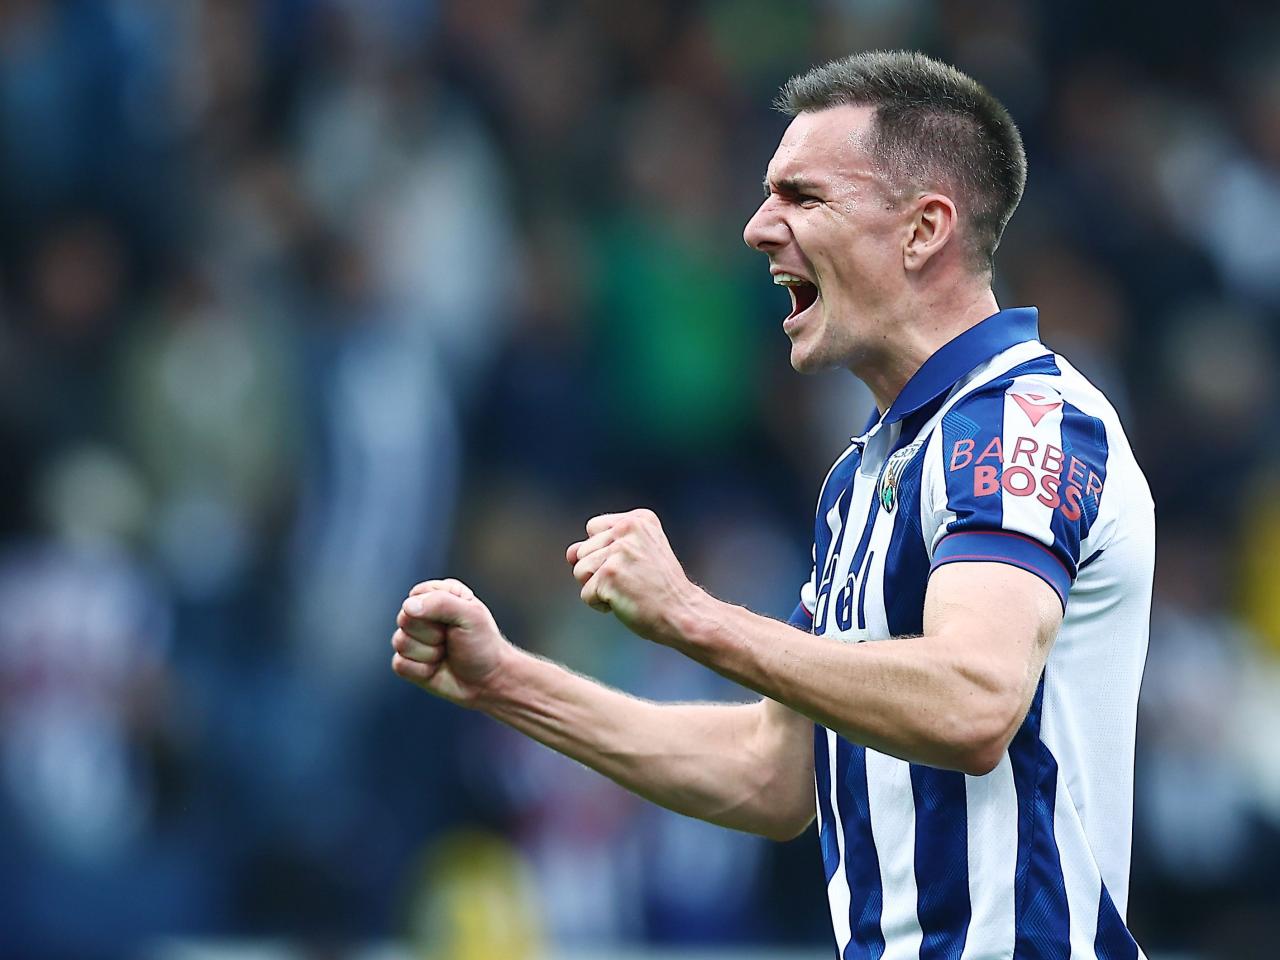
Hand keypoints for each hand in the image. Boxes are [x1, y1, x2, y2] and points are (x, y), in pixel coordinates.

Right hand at [391, 578, 511, 706]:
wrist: (488, 682)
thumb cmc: (483, 645)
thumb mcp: (470, 616)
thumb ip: (441, 603)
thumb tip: (408, 606)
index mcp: (440, 595)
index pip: (417, 595)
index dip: (432, 610)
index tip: (455, 619)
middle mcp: (424, 614)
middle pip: (404, 619)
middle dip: (431, 635)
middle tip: (451, 639)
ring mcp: (414, 638)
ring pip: (400, 642)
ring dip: (428, 654)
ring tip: (445, 654)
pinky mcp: (408, 662)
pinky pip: (399, 664)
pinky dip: (421, 670)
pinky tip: (436, 668)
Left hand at [566, 509, 700, 644]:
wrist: (682, 612)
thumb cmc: (659, 588)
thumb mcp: (634, 556)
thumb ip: (600, 548)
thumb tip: (569, 553)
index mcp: (638, 519)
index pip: (593, 528)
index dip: (604, 552)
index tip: (633, 564)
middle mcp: (628, 528)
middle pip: (583, 550)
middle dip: (598, 571)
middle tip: (633, 580)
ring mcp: (618, 551)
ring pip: (579, 571)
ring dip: (598, 588)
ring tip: (628, 590)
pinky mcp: (610, 574)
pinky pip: (586, 594)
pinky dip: (601, 604)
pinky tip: (626, 601)